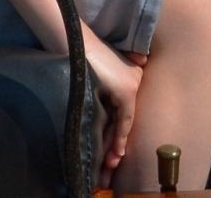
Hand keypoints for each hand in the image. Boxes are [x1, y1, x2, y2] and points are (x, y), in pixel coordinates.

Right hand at [82, 29, 144, 187]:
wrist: (76, 43)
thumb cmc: (82, 56)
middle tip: (111, 168)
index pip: (124, 113)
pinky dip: (120, 137)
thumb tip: (113, 95)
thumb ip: (106, 89)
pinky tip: (117, 153)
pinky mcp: (126, 91)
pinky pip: (124, 120)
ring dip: (116, 146)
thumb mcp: (98, 75)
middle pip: (125, 120)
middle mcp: (135, 80)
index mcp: (130, 77)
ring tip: (110, 167)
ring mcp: (132, 85)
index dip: (119, 135)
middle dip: (117, 145)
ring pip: (125, 123)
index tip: (115, 156)